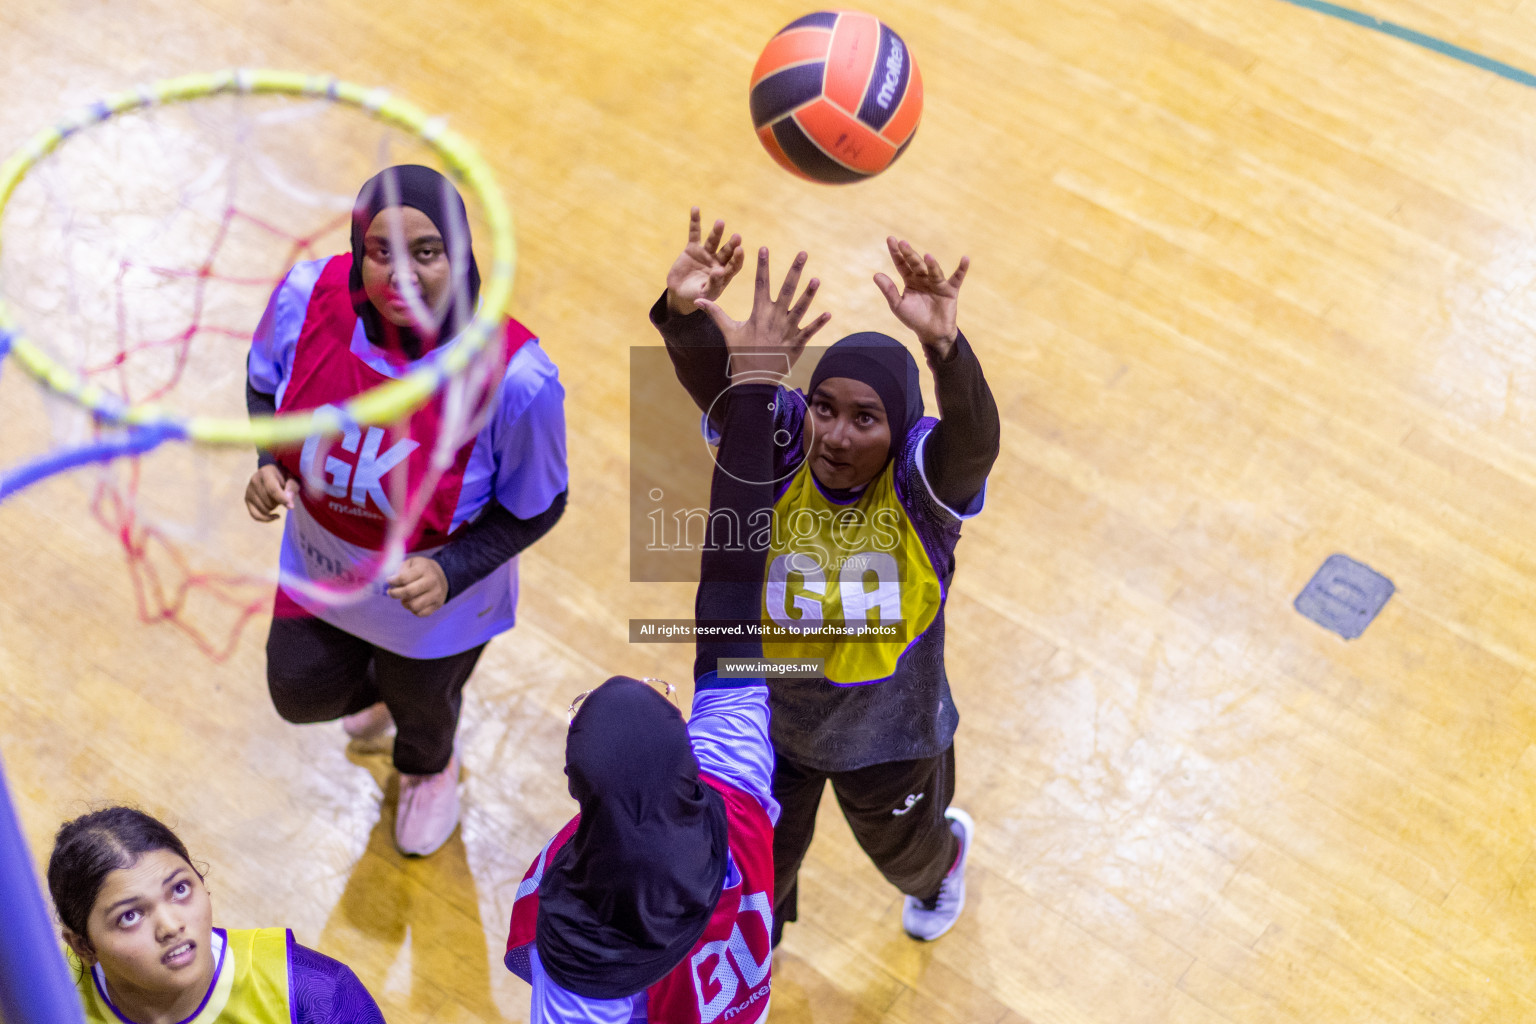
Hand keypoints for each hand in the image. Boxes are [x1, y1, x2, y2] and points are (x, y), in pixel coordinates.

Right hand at [245, 464, 298, 521]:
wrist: (273, 473)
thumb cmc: (285, 477)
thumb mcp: (293, 479)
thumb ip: (292, 488)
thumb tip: (289, 504)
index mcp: (266, 472)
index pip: (272, 490)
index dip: (282, 499)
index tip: (291, 506)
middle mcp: (254, 480)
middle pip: (269, 502)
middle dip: (279, 502)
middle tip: (283, 495)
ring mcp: (249, 490)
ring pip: (264, 509)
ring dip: (274, 507)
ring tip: (277, 498)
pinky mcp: (247, 499)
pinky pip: (255, 515)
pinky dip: (266, 518)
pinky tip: (276, 516)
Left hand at [387, 557, 448, 616]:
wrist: (443, 575)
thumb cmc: (422, 569)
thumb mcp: (412, 563)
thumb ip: (401, 570)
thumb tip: (391, 583)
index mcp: (424, 569)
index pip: (403, 578)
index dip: (392, 581)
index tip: (389, 581)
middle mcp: (432, 582)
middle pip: (408, 592)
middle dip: (395, 594)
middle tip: (391, 592)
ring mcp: (436, 594)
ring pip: (414, 605)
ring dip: (405, 603)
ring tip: (404, 599)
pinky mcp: (438, 604)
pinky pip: (421, 613)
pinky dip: (413, 610)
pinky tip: (412, 603)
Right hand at [666, 207, 746, 315]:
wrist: (680, 293)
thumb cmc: (696, 297)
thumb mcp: (705, 294)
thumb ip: (713, 284)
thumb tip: (719, 271)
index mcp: (724, 274)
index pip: (734, 265)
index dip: (737, 259)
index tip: (740, 251)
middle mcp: (718, 262)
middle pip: (726, 252)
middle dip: (731, 244)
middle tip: (737, 237)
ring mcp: (706, 254)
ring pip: (713, 241)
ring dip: (716, 232)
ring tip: (720, 223)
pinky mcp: (693, 248)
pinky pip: (694, 233)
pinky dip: (694, 222)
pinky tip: (695, 209)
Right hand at [695, 246, 830, 377]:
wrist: (753, 379)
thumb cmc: (741, 353)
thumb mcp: (728, 331)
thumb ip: (715, 313)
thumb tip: (697, 300)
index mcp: (759, 313)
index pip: (761, 284)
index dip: (762, 265)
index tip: (764, 248)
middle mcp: (774, 319)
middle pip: (786, 290)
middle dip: (794, 271)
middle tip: (803, 253)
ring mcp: (787, 331)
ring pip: (800, 309)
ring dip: (808, 294)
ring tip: (816, 279)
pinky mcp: (796, 344)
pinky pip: (809, 332)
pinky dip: (818, 324)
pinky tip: (828, 314)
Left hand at [873, 237, 968, 359]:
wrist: (931, 333)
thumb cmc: (914, 319)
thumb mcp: (898, 305)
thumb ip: (888, 290)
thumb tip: (876, 275)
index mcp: (910, 280)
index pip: (902, 264)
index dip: (896, 253)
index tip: (890, 239)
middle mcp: (924, 278)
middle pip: (916, 264)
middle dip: (909, 254)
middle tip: (902, 243)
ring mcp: (938, 283)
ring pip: (934, 271)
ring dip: (932, 264)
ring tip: (927, 256)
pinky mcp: (950, 290)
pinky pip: (957, 278)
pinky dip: (962, 269)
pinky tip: (965, 259)